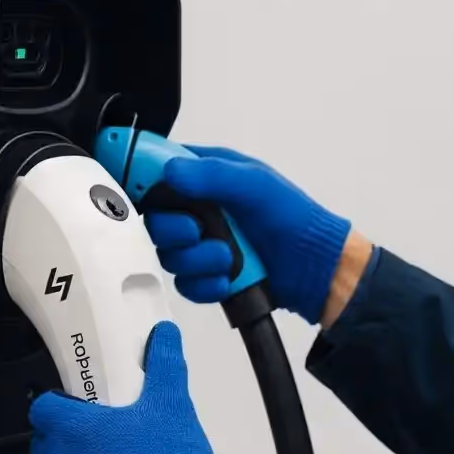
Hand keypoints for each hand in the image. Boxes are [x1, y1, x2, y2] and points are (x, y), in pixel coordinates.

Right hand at [145, 146, 351, 323]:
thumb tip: (170, 171)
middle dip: (173, 230)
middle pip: (152, 219)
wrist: (314, 268)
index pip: (156, 169)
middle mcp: (197, 208)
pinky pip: (185, 284)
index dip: (139, 176)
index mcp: (205, 175)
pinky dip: (206, 284)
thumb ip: (213, 174)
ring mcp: (201, 243)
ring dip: (198, 260)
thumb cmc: (293, 217)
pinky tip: (228, 279)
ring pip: (168, 255)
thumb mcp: (256, 184)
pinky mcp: (207, 275)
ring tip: (229, 258)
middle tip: (198, 231)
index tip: (141, 190)